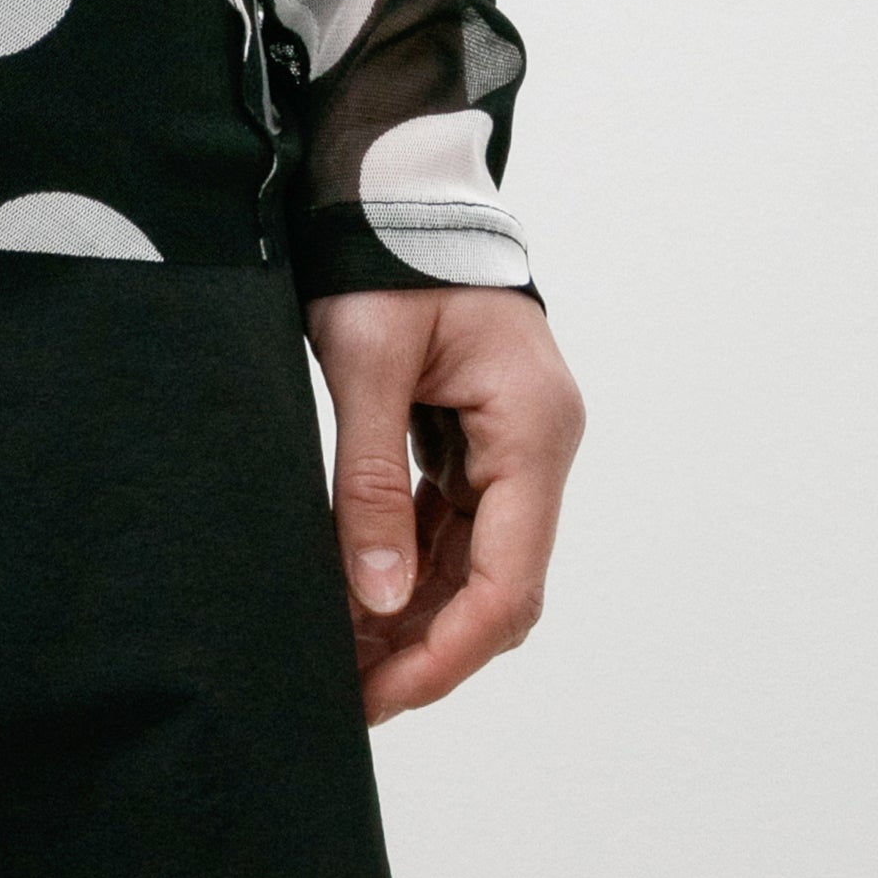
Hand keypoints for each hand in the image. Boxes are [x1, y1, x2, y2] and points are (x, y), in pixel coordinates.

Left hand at [304, 283, 584, 722]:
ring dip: (412, 612)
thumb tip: (373, 595)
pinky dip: (406, 565)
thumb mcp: (365, 363)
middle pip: (498, 584)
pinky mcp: (477, 438)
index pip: (508, 578)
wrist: (394, 183)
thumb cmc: (386, 253)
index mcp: (532, 429)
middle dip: (426, 645)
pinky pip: (452, 525)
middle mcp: (537, 445)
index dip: (449, 648)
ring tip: (339, 659)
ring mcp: (511, 444)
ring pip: (473, 562)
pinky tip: (353, 597)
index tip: (387, 694)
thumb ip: (370, 480)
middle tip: (348, 694)